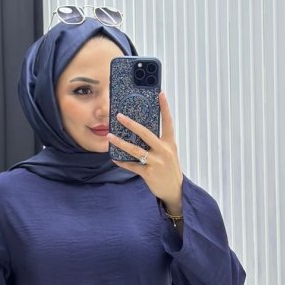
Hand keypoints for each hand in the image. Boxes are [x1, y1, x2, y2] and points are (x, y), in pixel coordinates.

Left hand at [107, 90, 182, 214]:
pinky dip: (122, 162)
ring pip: (135, 150)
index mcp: (170, 143)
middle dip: (131, 124)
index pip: (168, 122)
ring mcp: (156, 162)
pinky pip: (132, 166)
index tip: (160, 93)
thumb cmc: (170, 169)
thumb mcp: (169, 153)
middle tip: (119, 116)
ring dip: (120, 142)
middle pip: (145, 133)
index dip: (165, 107)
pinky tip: (114, 159)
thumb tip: (141, 131)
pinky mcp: (149, 173)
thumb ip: (159, 142)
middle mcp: (164, 151)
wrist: (175, 190)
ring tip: (109, 136)